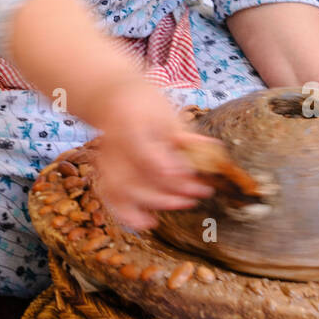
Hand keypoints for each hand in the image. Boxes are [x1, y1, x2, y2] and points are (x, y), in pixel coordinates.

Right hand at [85, 76, 225, 230]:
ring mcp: (107, 160)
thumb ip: (185, 136)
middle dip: (174, 190)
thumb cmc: (143, 101)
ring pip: (124, 192)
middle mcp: (114, 146)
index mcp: (130, 127)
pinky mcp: (105, 172)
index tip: (197, 176)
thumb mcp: (167, 112)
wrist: (112, 96)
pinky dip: (129, 215)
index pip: (150, 158)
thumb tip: (212, 150)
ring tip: (185, 203)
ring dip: (156, 203)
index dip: (176, 172)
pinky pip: (113, 198)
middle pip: (140, 178)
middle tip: (202, 191)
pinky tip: (150, 222)